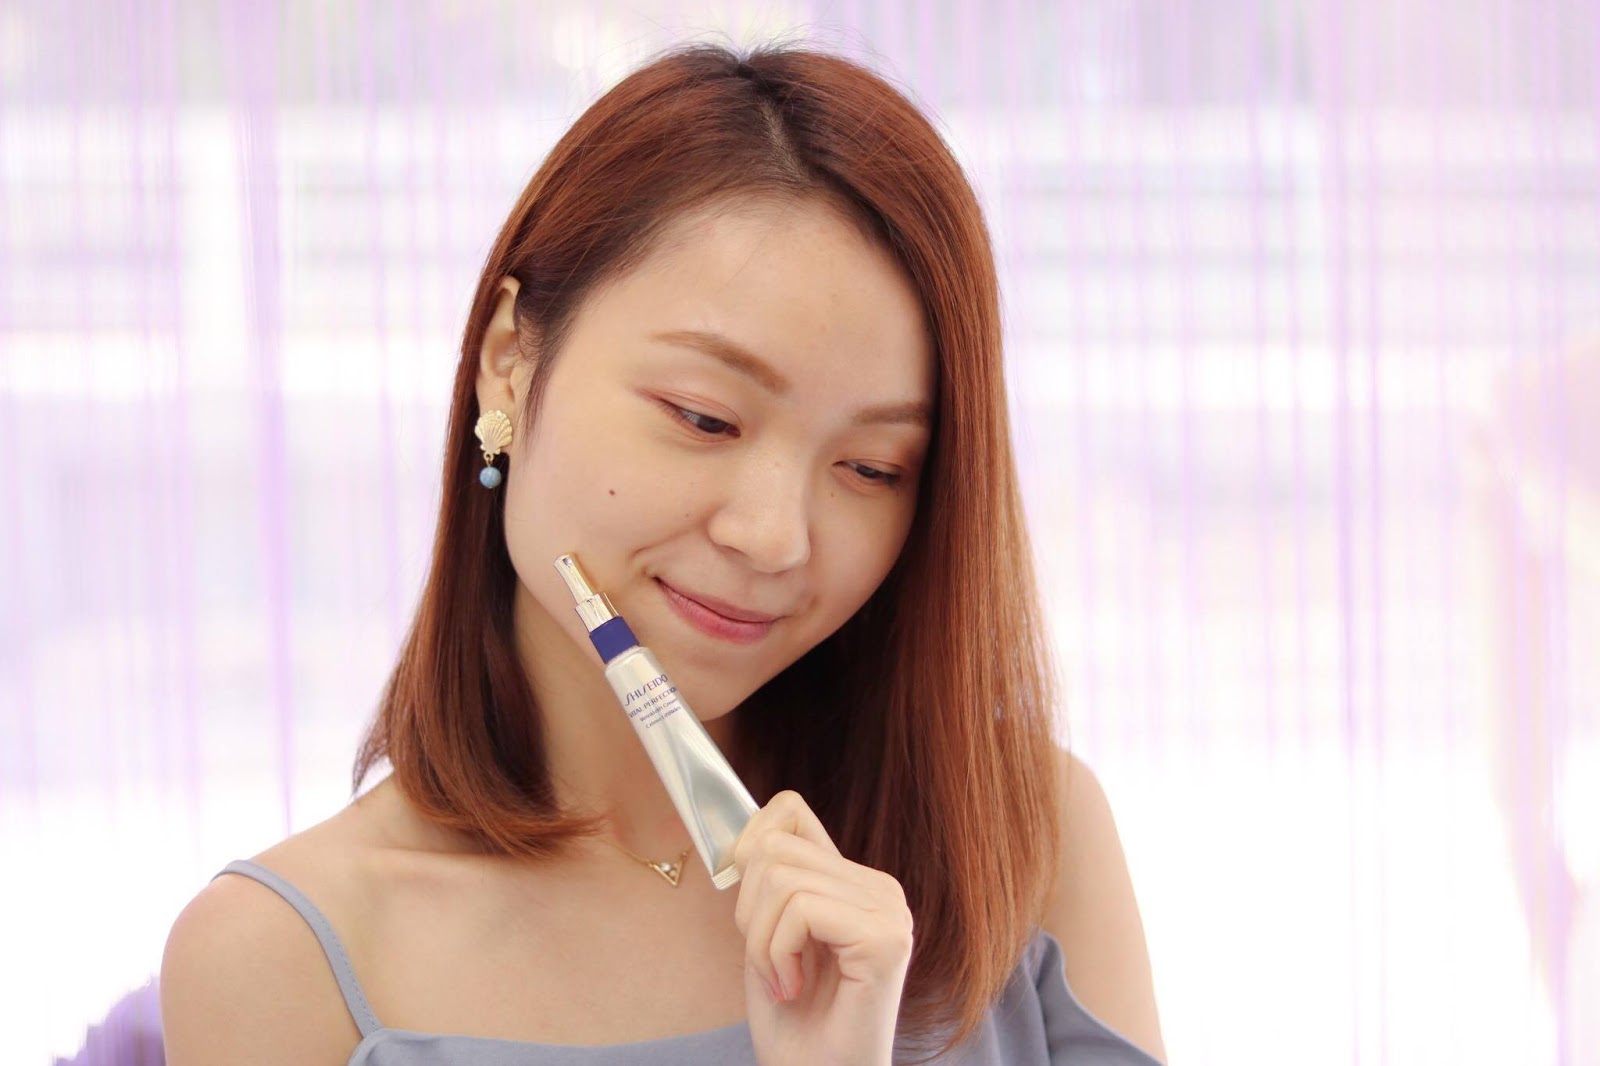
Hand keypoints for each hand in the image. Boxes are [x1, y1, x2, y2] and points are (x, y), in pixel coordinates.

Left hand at [732, 790, 914, 1065]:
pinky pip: (800, 908)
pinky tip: (794, 987)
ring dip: (761, 941)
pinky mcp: (884, 938)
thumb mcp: (769, 936)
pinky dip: (777, 953)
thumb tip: (741, 836)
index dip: (749, 845)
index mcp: (856, 882)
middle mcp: (881, 889)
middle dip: (749, 910)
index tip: (745, 908)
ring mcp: (889, 911)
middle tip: (769, 962)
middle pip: (776, 846)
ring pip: (782, 877)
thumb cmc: (794, 1024)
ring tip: (782, 980)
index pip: (789, 811)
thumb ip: (767, 884)